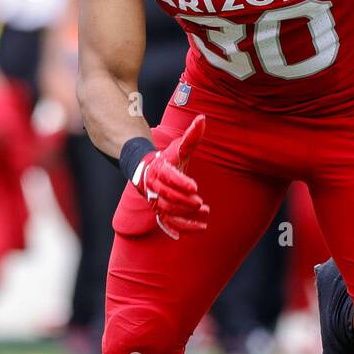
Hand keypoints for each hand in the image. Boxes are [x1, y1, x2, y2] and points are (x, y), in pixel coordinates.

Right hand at [131, 115, 210, 238]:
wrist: (148, 170)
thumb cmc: (168, 157)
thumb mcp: (180, 146)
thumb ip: (192, 135)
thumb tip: (202, 118)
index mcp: (160, 169)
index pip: (169, 177)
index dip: (181, 183)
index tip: (195, 188)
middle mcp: (155, 187)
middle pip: (167, 197)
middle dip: (183, 202)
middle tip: (200, 204)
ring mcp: (156, 200)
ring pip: (167, 212)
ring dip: (185, 217)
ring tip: (205, 214)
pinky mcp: (159, 211)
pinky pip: (165, 223)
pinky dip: (174, 229)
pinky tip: (183, 235)